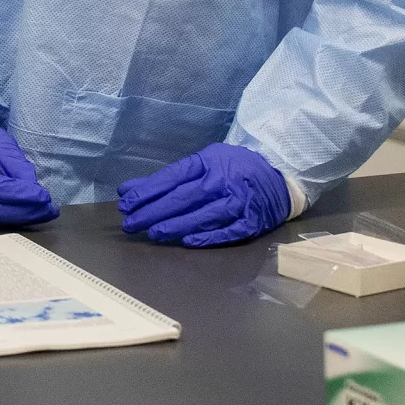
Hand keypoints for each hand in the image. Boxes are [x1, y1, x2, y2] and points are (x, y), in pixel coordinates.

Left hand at [118, 143, 291, 246]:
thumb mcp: (201, 163)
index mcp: (207, 163)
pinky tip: (188, 242)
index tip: (126, 204)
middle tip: (131, 224)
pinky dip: (208, 237)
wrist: (278, 178)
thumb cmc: (231, 168)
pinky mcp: (252, 222)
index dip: (147, 191)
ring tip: (154, 233)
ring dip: (176, 226)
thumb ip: (165, 178)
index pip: (171, 177)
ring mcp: (239, 202)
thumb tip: (127, 190)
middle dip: (154, 212)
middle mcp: (223, 181)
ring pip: (203, 216)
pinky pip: (228, 231)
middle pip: (183, 198)